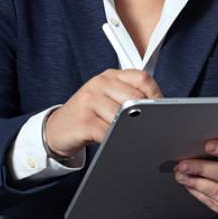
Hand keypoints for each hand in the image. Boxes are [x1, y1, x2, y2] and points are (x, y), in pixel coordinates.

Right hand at [44, 69, 161, 157]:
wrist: (57, 129)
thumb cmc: (88, 115)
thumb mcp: (107, 98)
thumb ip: (129, 97)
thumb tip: (157, 110)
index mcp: (110, 76)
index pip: (142, 78)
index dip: (156, 95)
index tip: (161, 110)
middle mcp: (99, 84)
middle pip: (135, 99)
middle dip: (146, 116)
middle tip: (148, 127)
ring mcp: (89, 100)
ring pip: (123, 117)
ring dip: (130, 130)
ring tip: (128, 136)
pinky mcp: (83, 121)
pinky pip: (108, 132)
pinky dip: (116, 140)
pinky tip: (115, 142)